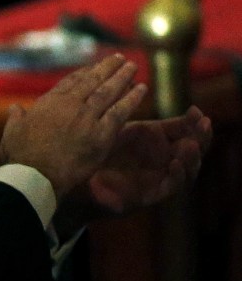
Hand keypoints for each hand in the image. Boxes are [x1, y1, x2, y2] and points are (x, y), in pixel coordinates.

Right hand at [0, 53, 147, 197]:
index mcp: (49, 103)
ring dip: (122, 77)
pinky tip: (142, 89)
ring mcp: (87, 118)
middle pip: (93, 81)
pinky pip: (120, 112)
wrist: (35, 175)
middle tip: (120, 59)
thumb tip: (14, 108)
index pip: (71, 82)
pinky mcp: (101, 135)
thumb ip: (16, 117)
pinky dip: (132, 99)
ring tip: (133, 67)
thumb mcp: (12, 131)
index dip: (85, 72)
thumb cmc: (21, 156)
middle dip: (107, 68)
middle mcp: (70, 105)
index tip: (94, 66)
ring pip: (109, 92)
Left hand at [53, 105, 211, 237]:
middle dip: (201, 136)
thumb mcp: (113, 130)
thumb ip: (125, 111)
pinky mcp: (150, 197)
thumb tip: (131, 83)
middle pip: (192, 149)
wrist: (76, 184)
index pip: (182, 131)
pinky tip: (175, 164)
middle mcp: (162, 160)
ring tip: (191, 144)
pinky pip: (170, 188)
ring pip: (187, 169)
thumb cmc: (95, 153)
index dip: (192, 122)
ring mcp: (158, 179)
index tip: (196, 110)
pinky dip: (176, 177)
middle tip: (204, 123)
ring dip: (192, 157)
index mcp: (155, 142)